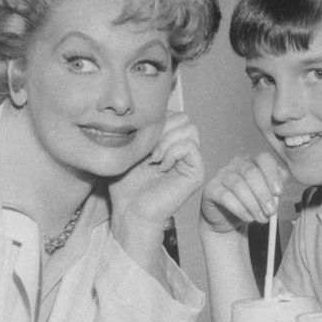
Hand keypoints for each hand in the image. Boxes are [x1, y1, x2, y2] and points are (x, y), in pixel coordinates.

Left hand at [109, 111, 203, 230]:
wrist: (129, 211)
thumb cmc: (125, 184)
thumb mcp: (132, 148)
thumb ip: (146, 128)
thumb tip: (155, 110)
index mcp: (172, 142)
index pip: (174, 113)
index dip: (157, 121)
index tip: (141, 142)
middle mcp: (186, 150)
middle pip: (184, 118)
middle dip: (163, 129)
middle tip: (148, 151)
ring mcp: (193, 162)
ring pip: (190, 128)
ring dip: (166, 140)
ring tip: (153, 159)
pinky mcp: (196, 173)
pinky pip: (190, 146)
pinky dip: (172, 152)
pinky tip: (160, 166)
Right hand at [199, 152, 288, 234]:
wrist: (226, 219)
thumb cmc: (249, 203)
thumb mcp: (266, 195)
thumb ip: (276, 184)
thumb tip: (283, 175)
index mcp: (253, 161)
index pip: (264, 159)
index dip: (272, 174)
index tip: (279, 192)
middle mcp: (236, 164)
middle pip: (251, 173)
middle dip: (264, 194)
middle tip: (271, 212)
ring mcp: (221, 175)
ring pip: (239, 186)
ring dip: (253, 205)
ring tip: (261, 219)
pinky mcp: (211, 189)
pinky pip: (225, 197)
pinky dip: (240, 209)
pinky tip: (248, 218)